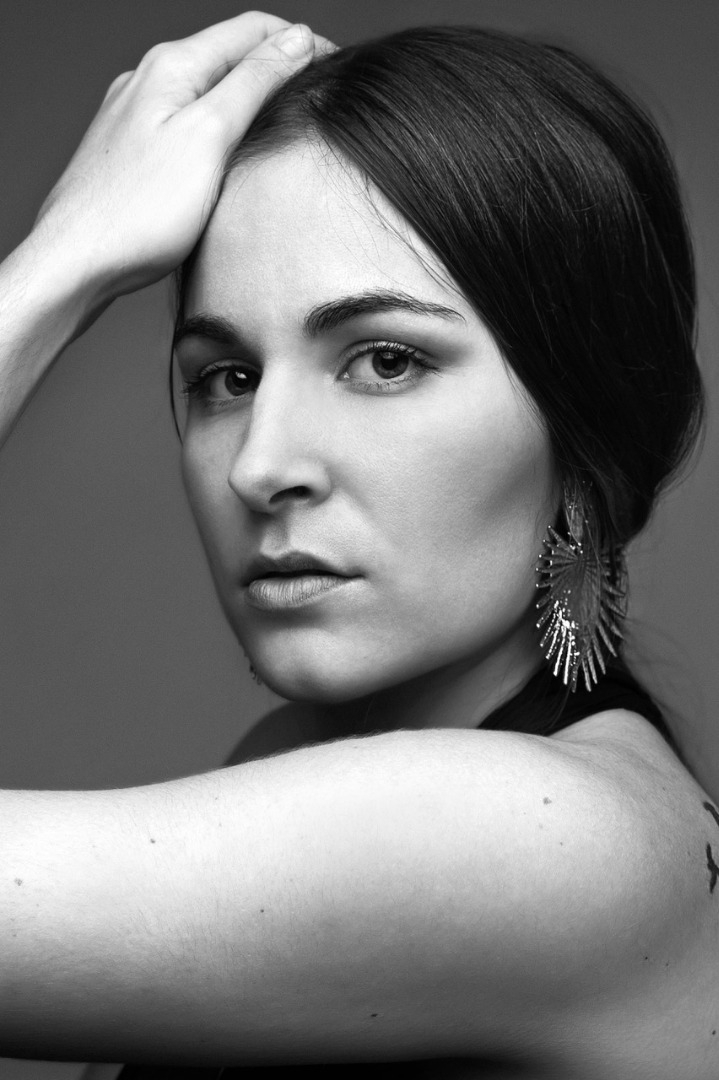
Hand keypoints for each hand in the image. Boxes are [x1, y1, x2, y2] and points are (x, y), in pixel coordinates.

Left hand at [31, 12, 324, 300]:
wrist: (77, 261)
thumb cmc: (136, 212)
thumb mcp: (209, 138)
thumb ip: (253, 84)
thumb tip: (295, 41)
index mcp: (171, 67)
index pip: (251, 30)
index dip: (300, 42)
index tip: (336, 64)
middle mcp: (148, 81)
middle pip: (228, 55)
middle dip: (276, 65)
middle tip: (317, 94)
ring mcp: (136, 115)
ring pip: (206, 89)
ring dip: (248, 96)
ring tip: (283, 120)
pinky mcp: (133, 150)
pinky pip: (186, 121)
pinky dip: (219, 125)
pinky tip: (230, 152)